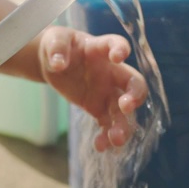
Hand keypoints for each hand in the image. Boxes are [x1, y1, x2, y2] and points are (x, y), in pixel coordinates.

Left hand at [38, 27, 148, 150]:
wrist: (54, 62)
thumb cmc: (58, 46)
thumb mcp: (53, 40)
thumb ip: (57, 49)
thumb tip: (59, 63)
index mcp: (100, 49)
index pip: (116, 44)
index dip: (121, 49)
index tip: (118, 56)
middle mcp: (110, 72)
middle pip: (133, 83)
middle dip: (134, 96)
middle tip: (126, 107)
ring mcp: (107, 92)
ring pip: (122, 111)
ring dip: (123, 125)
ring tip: (116, 140)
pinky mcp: (98, 108)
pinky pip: (107, 124)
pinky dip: (106, 137)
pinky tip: (100, 146)